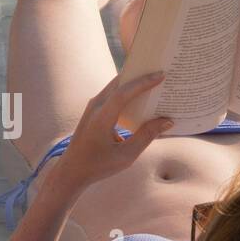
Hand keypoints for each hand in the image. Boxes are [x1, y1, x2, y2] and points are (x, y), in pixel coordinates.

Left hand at [54, 73, 172, 188]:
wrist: (71, 171)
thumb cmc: (98, 165)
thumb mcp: (126, 155)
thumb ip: (146, 136)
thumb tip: (167, 121)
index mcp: (101, 117)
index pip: (123, 92)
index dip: (143, 82)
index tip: (160, 74)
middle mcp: (95, 107)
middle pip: (119, 83)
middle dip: (139, 75)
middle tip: (159, 69)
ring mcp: (92, 107)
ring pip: (115, 87)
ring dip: (132, 82)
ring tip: (152, 80)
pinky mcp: (93, 111)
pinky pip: (111, 95)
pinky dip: (126, 92)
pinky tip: (139, 98)